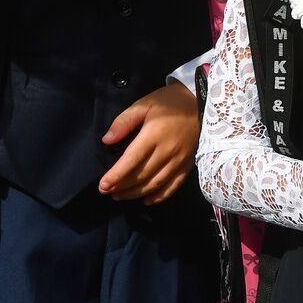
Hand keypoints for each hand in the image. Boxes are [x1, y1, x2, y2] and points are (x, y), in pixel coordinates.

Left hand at [98, 81, 199, 204]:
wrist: (200, 102)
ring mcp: (180, 160)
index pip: (132, 160)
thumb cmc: (169, 103)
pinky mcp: (188, 165)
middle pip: (142, 175)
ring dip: (136, 193)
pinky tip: (146, 200)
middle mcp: (168, 150)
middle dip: (122, 186)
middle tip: (106, 191)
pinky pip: (173, 186)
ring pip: (155, 184)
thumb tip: (107, 140)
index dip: (117, 175)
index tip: (103, 185)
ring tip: (120, 196)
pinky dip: (159, 197)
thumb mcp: (144, 104)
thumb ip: (124, 121)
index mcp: (155, 134)